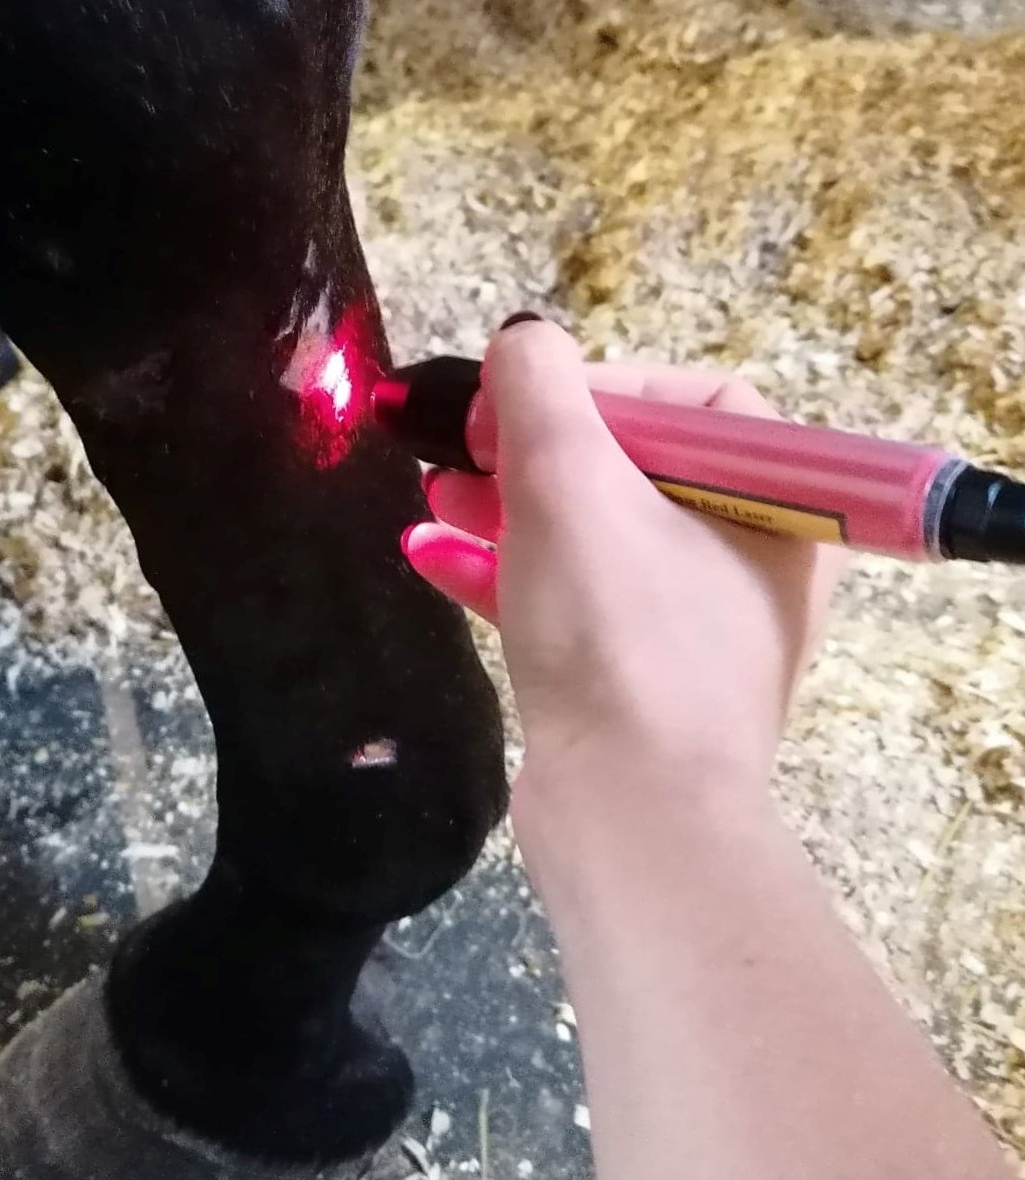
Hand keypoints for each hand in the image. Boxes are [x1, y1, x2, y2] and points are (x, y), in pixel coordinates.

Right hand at [402, 321, 842, 814]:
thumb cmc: (617, 630)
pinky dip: (508, 573)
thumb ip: (537, 386)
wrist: (630, 812)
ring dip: (505, 509)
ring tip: (430, 496)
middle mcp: (748, 561)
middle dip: (529, 452)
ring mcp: (692, 628)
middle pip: (629, 470)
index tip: (513, 406)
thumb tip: (521, 342)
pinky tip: (431, 557)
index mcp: (774, 504)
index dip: (594, 387)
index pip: (689, 402)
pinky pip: (574, 603)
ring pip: (592, 539)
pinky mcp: (638, 680)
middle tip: (458, 449)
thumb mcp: (568, 481)